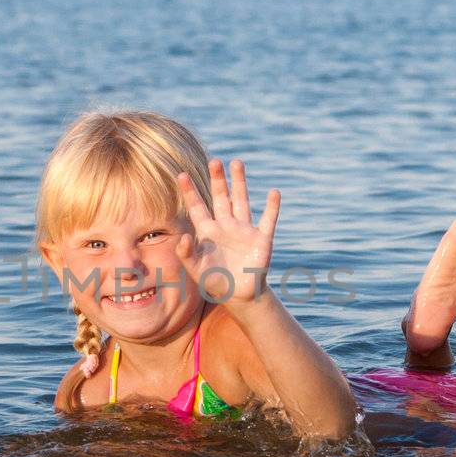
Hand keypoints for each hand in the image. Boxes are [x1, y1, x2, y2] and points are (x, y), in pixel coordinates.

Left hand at [174, 158, 280, 303]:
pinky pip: (268, 220)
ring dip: (240, 183)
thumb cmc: (214, 281)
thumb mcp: (196, 270)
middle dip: (218, 180)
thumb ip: (187, 254)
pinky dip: (272, 207)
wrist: (239, 295)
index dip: (190, 192)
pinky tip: (274, 192)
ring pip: (242, 201)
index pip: (197, 207)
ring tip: (237, 163)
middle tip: (215, 161)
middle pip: (221, 197)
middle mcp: (226, 226)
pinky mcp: (262, 239)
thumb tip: (183, 238)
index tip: (181, 174)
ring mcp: (244, 230)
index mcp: (209, 232)